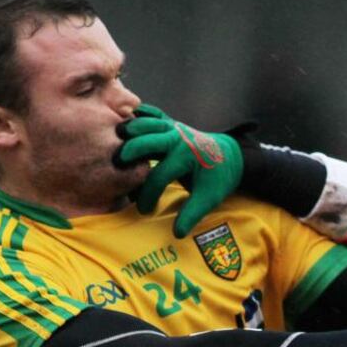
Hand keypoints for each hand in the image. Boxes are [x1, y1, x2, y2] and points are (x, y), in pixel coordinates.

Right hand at [116, 104, 242, 237]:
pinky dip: (138, 115)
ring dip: (129, 132)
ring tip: (115, 145)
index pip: (158, 175)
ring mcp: (173, 127)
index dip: (147, 195)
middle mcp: (178, 138)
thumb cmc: (218, 178)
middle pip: (146, 141)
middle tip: (116, 167)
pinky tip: (125, 120)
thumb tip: (177, 233)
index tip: (143, 210)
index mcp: (187, 156)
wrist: (231, 157)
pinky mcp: (170, 123)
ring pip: (145, 123)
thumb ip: (192, 214)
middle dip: (129, 153)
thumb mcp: (209, 198)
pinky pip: (152, 113)